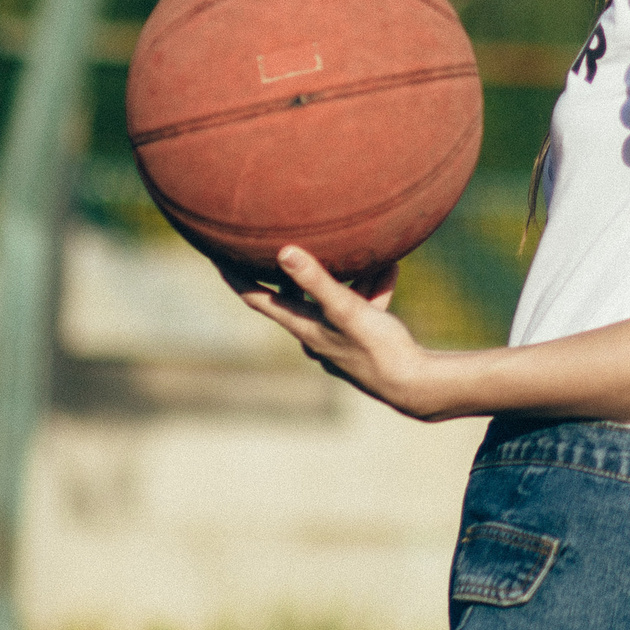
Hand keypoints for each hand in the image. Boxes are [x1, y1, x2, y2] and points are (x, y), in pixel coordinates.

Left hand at [238, 247, 444, 418]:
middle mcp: (314, 335)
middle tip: (274, 243)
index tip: (215, 254)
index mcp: (303, 328)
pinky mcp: (363, 341)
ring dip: (343, 276)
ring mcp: (339, 339)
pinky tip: (390, 268)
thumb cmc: (378, 350)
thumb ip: (317, 282)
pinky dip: (372, 288)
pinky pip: (362, 307)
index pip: (257, 299)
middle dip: (286, 270)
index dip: (235, 276)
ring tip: (356, 249)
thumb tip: (283, 251)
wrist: (415, 386)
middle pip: (291, 296)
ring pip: (333, 299)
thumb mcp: (346, 310)